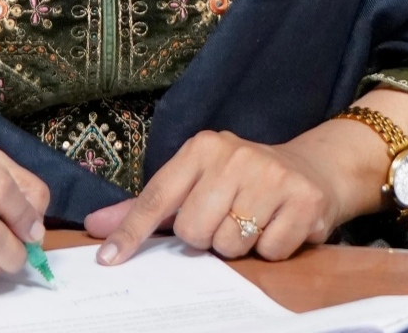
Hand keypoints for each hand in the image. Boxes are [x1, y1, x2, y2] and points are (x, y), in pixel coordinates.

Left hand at [84, 130, 346, 264]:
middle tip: (225, 219)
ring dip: (240, 245)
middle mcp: (234, 154)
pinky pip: (270, 252)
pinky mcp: (302, 199)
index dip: (132, 231)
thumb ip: (148, 206)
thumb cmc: (241, 181)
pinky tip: (278, 225)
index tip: (108, 259)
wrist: (311, 169)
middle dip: (206, 238)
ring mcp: (270, 174)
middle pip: (193, 231)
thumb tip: (96, 226)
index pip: (158, 196)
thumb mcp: (195, 181)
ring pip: (231, 245)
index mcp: (202, 147)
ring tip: (254, 220)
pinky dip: (272, 249)